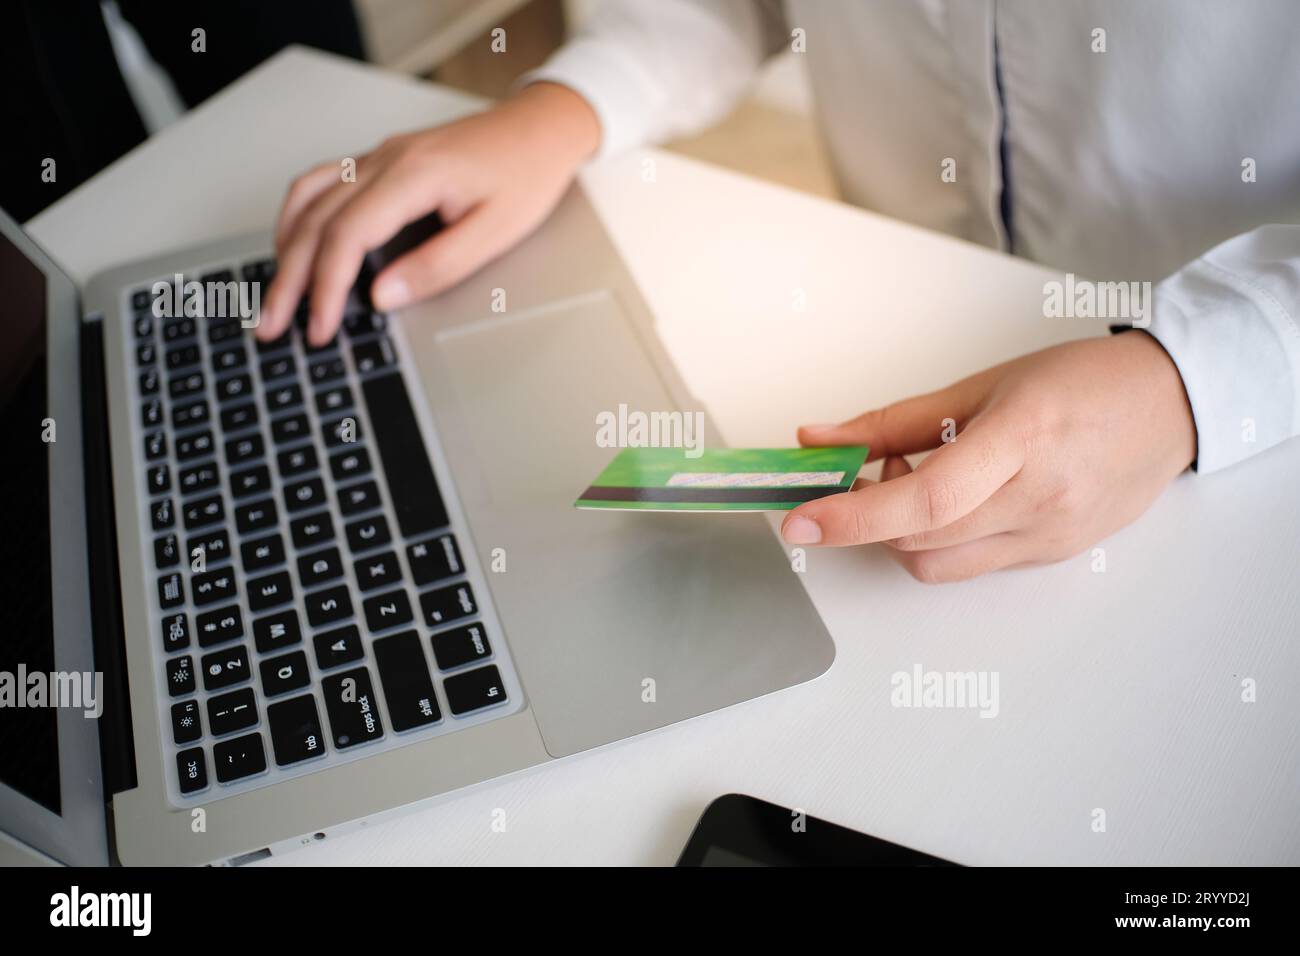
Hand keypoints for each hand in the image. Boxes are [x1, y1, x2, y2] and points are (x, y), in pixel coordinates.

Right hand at [258, 81, 600, 345]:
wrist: (541, 128)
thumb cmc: (527, 175)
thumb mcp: (495, 233)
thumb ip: (436, 267)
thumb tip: (381, 296)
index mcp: (413, 175)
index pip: (347, 236)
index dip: (326, 288)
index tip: (319, 327)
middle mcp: (385, 159)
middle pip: (315, 220)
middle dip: (288, 279)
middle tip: (270, 325)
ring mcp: (378, 155)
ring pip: (308, 198)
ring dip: (284, 248)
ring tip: (274, 295)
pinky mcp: (381, 160)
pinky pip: (321, 184)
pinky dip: (298, 219)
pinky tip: (294, 246)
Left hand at [780, 332, 1197, 582]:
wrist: (1170, 405)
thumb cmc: (1080, 382)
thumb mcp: (980, 386)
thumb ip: (892, 420)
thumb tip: (818, 439)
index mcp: (1021, 440)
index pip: (923, 499)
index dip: (853, 516)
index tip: (802, 520)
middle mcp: (1038, 498)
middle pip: (919, 537)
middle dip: (869, 514)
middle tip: (872, 470)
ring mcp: (1049, 535)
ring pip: (937, 563)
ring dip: (902, 532)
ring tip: (923, 480)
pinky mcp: (1053, 556)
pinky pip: (971, 565)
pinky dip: (940, 539)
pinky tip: (957, 500)